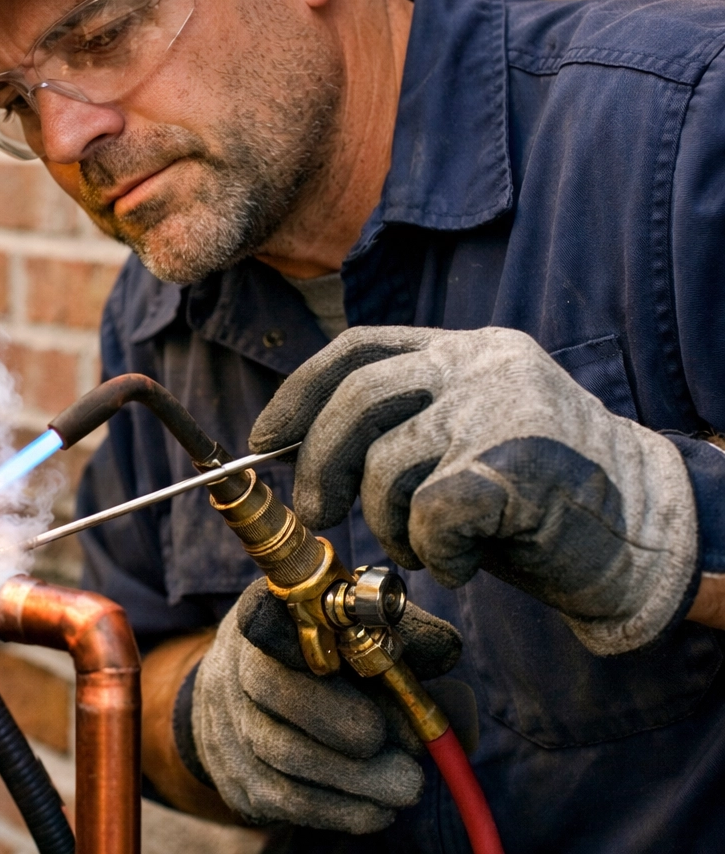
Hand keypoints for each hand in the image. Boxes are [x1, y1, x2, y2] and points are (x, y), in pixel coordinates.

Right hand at [189, 579, 462, 833]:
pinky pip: (280, 798)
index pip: (265, 615)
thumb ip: (407, 644)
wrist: (262, 709)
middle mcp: (235, 662)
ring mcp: (227, 721)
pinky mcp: (236, 776)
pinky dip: (336, 809)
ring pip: (279, 752)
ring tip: (408, 786)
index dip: (299, 637)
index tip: (349, 657)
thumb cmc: (330, 666)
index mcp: (267, 615)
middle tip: (404, 748)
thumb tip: (446, 665)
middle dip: (339, 721)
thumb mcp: (365, 639)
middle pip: (269, 686)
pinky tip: (378, 809)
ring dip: (352, 778)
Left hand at [250, 326, 697, 655]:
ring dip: (391, 525)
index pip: (358, 349)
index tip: (265, 441)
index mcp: (466, 350)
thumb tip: (292, 447)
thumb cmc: (541, 498)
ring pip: (386, 467)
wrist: (648, 535)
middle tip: (317, 514)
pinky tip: (465, 563)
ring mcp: (501, 411)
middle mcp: (482, 367)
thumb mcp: (467, 436)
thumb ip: (401, 426)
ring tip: (429, 547)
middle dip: (319, 465)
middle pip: (357, 402)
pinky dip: (433, 554)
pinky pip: (429, 517)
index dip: (298, 394)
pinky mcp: (516, 469)